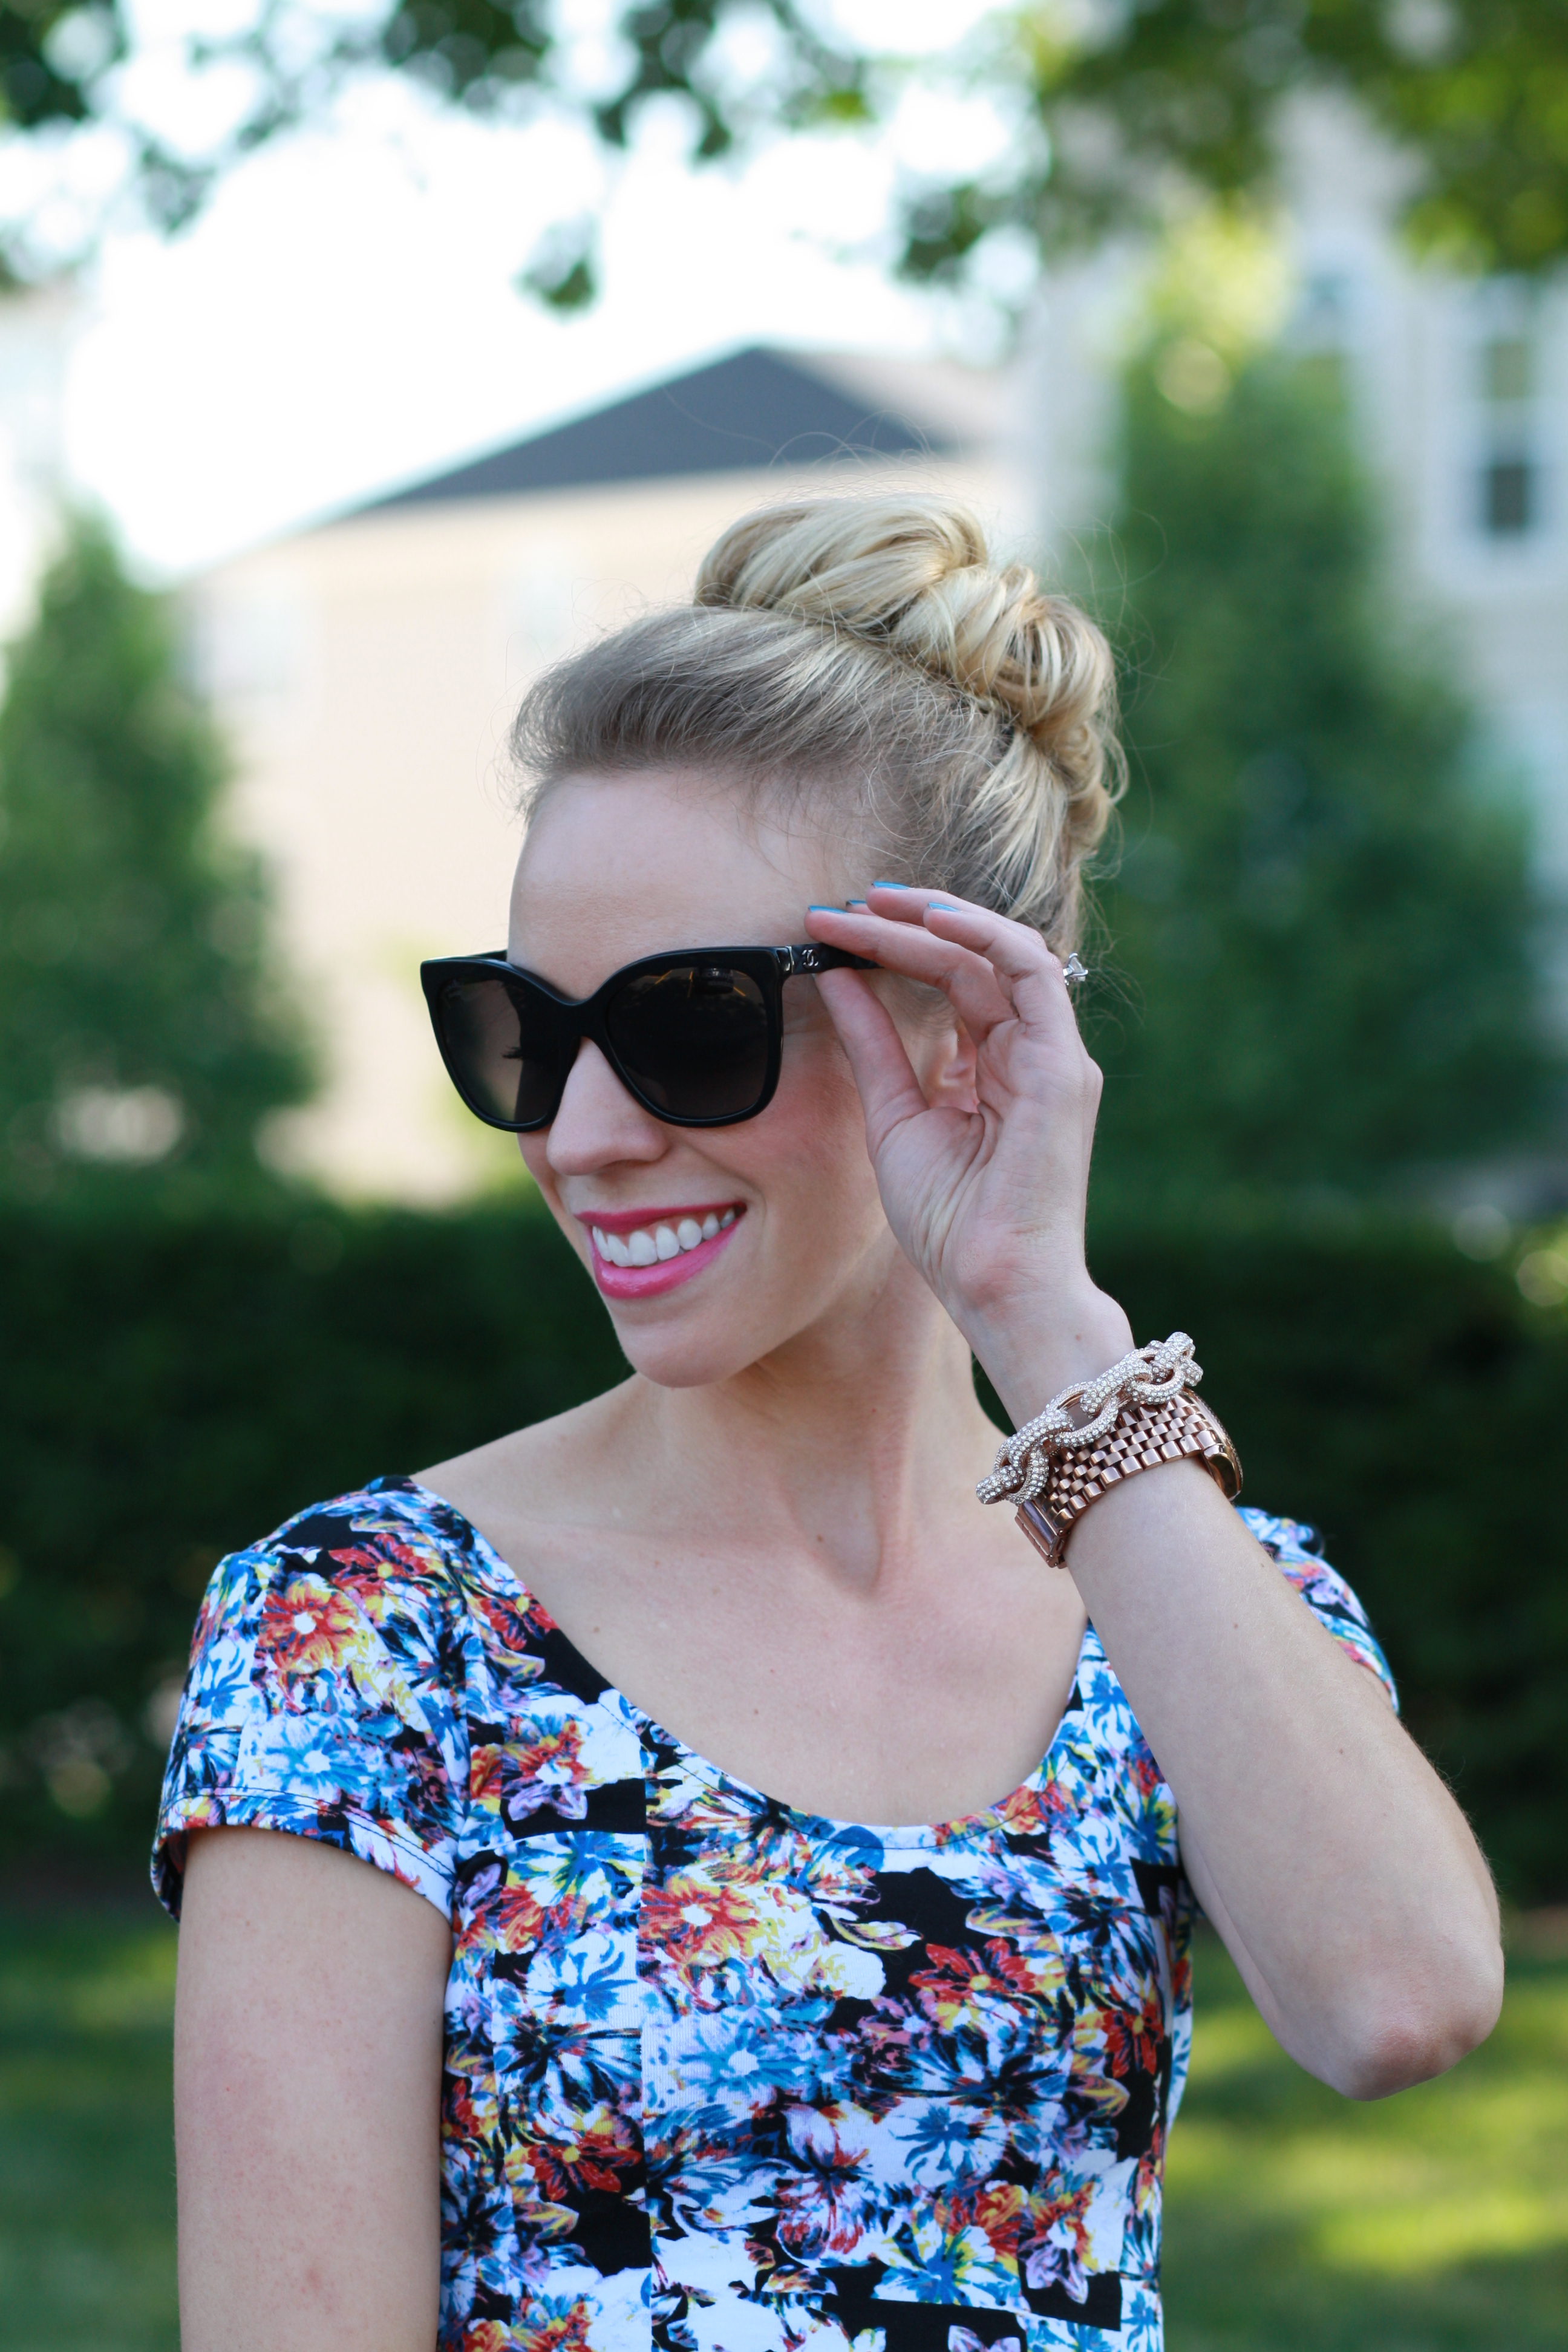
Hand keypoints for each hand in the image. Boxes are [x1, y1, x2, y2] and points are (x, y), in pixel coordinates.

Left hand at [806, 884, 1131, 1403]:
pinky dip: (982, 935)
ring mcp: (1051, 1055)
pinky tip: (929, 920)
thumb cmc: (951, 1224)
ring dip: (935, 918)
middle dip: (904, 924)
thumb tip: (834, 978)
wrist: (995, 1286)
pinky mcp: (1060, 1063)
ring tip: (874, 902)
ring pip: (996, 954)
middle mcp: (1029, 1053)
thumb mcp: (893, 1118)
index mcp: (994, 1070)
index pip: (949, 983)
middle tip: (841, 905)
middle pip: (968, 960)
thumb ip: (872, 1047)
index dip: (892, 949)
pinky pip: (1030, 971)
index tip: (829, 931)